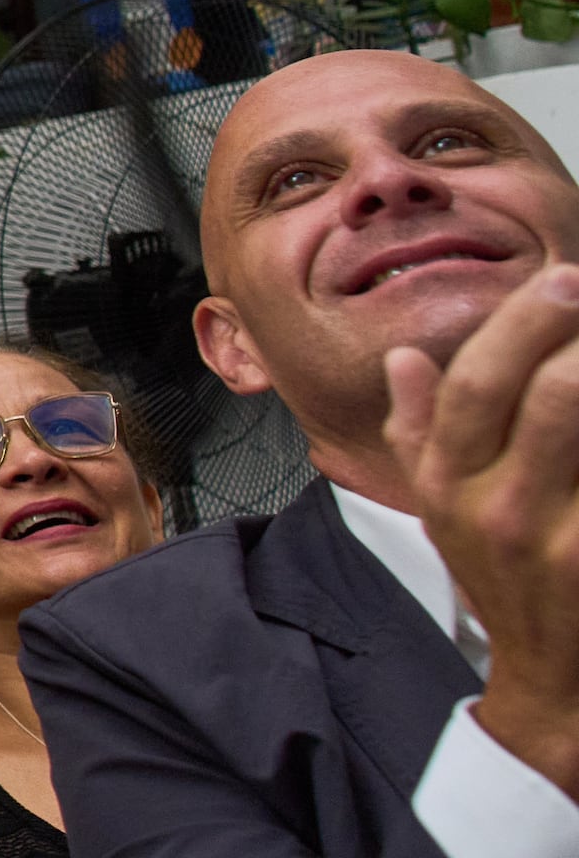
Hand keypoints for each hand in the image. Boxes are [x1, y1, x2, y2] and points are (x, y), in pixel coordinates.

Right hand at [386, 263, 578, 793]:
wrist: (556, 684)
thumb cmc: (504, 587)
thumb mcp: (441, 509)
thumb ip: (418, 432)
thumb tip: (405, 361)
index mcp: (447, 485)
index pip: (473, 386)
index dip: (519, 327)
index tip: (559, 282)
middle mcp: (495, 509)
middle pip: (534, 395)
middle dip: (567, 331)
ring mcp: (555, 537)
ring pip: (573, 425)